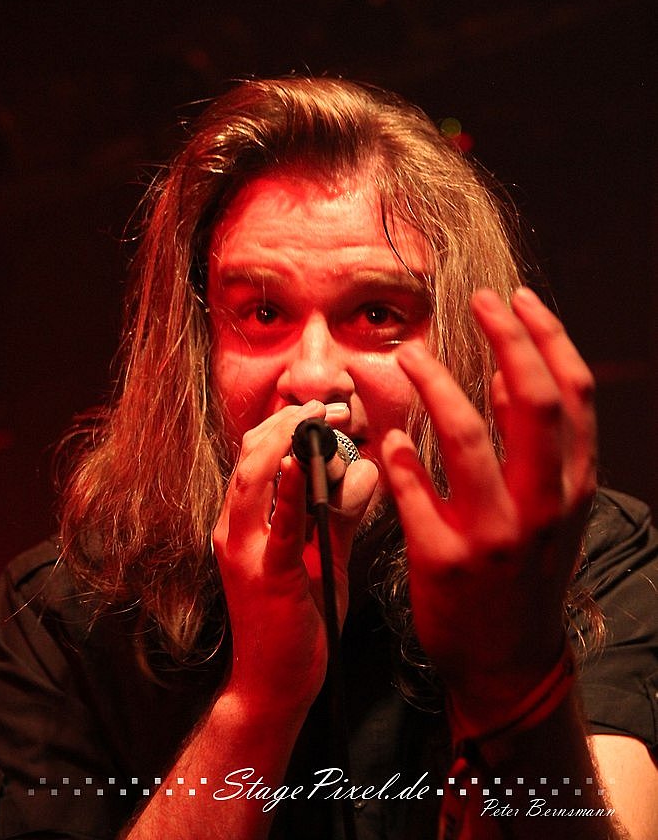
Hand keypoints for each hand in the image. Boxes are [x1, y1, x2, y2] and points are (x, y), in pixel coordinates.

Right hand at [213, 401, 377, 714]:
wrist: (274, 686)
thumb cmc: (300, 621)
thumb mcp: (323, 556)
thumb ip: (339, 514)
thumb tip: (364, 470)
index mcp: (243, 521)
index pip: (256, 454)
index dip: (288, 424)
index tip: (327, 410)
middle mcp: (234, 529)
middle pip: (250, 454)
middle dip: (290, 422)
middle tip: (331, 407)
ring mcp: (244, 551)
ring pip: (253, 477)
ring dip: (287, 441)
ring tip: (319, 420)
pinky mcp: (266, 575)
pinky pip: (276, 526)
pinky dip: (286, 490)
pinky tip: (299, 464)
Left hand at [381, 288, 595, 728]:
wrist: (507, 659)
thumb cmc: (525, 569)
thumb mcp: (546, 507)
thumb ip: (526, 441)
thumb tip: (501, 375)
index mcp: (575, 486)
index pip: (573, 392)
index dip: (546, 335)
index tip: (516, 299)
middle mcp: (545, 505)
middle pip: (533, 399)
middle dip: (506, 337)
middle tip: (477, 302)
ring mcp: (496, 535)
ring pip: (465, 435)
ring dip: (432, 383)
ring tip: (407, 355)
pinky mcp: (445, 561)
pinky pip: (412, 490)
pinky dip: (396, 452)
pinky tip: (384, 433)